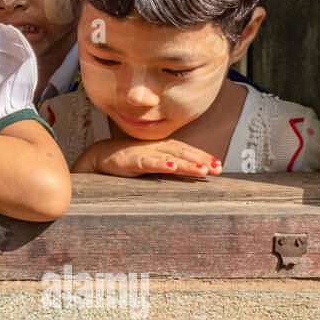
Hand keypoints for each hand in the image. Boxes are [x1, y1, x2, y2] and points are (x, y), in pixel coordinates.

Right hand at [78, 137, 221, 177]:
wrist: (100, 155)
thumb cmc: (128, 158)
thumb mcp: (152, 161)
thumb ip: (170, 165)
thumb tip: (190, 172)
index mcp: (163, 147)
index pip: (187, 151)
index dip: (203, 156)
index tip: (219, 165)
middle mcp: (157, 147)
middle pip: (183, 153)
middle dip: (201, 160)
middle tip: (218, 168)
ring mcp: (145, 153)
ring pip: (170, 158)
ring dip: (187, 163)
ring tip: (203, 170)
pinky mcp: (132, 160)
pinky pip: (148, 162)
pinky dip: (160, 163)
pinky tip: (171, 166)